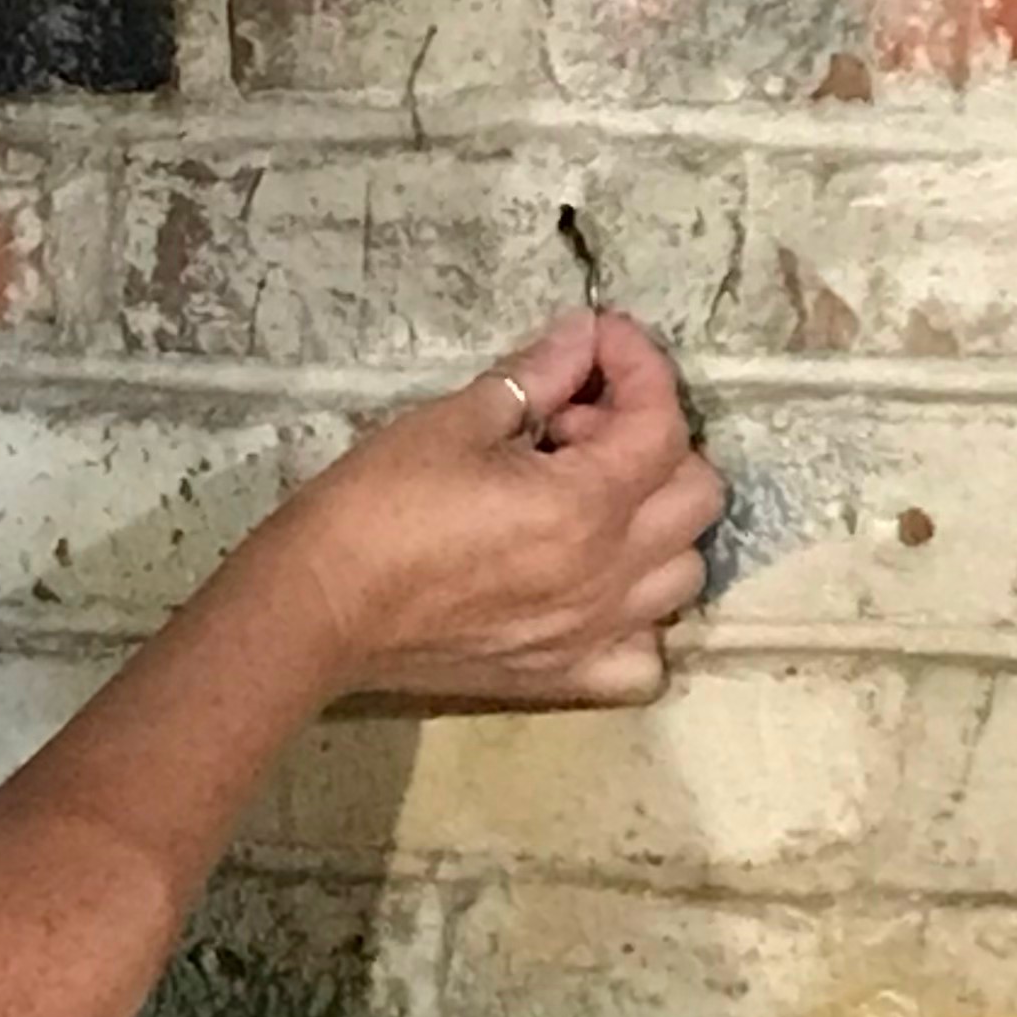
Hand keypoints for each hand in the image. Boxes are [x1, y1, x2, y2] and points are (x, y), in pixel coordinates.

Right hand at [255, 308, 725, 709]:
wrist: (318, 607)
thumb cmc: (377, 505)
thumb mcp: (454, 421)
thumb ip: (536, 378)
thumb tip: (581, 338)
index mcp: (587, 504)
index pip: (660, 421)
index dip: (638, 363)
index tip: (597, 338)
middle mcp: (609, 575)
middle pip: (698, 495)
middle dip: (654, 440)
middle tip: (578, 426)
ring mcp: (594, 634)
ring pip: (683, 574)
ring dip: (656, 523)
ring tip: (589, 502)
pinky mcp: (564, 677)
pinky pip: (645, 658)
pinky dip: (640, 620)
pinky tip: (595, 588)